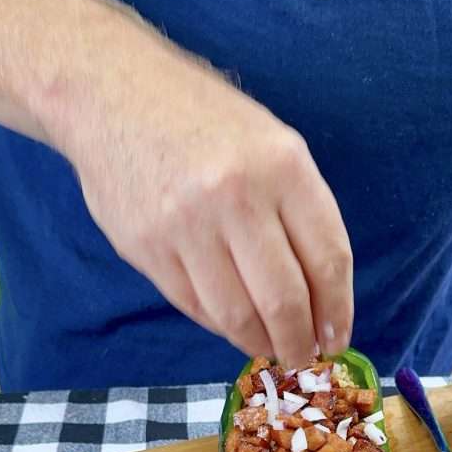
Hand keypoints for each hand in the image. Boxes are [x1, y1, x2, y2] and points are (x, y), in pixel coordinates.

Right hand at [53, 25, 353, 368]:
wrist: (113, 93)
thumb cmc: (205, 120)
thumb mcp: (272, 143)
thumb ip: (299, 211)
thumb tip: (321, 295)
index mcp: (283, 166)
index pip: (327, 259)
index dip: (337, 311)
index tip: (338, 338)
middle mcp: (236, 196)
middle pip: (284, 299)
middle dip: (300, 342)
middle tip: (303, 357)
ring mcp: (185, 225)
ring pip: (236, 314)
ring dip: (259, 342)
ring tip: (269, 347)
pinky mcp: (145, 247)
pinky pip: (194, 306)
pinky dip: (220, 326)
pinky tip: (232, 325)